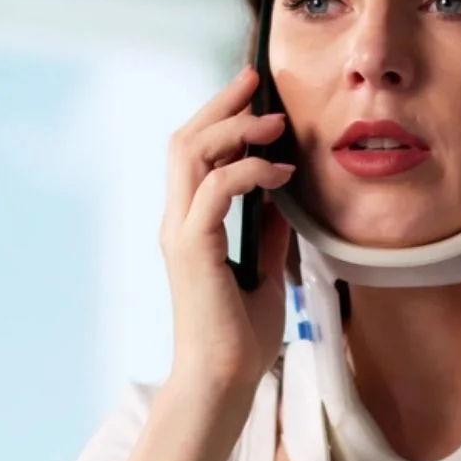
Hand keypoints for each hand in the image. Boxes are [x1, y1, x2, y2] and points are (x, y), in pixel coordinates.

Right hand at [158, 63, 295, 402]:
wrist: (226, 378)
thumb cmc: (242, 335)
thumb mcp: (266, 271)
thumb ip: (269, 232)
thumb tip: (284, 196)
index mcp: (189, 225)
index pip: (194, 154)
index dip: (219, 117)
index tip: (253, 95)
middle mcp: (177, 221)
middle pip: (184, 140)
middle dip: (220, 105)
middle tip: (255, 83)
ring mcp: (180, 232)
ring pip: (190, 153)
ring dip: (233, 129)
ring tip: (274, 124)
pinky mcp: (192, 248)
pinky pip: (215, 189)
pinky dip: (249, 172)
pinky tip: (281, 175)